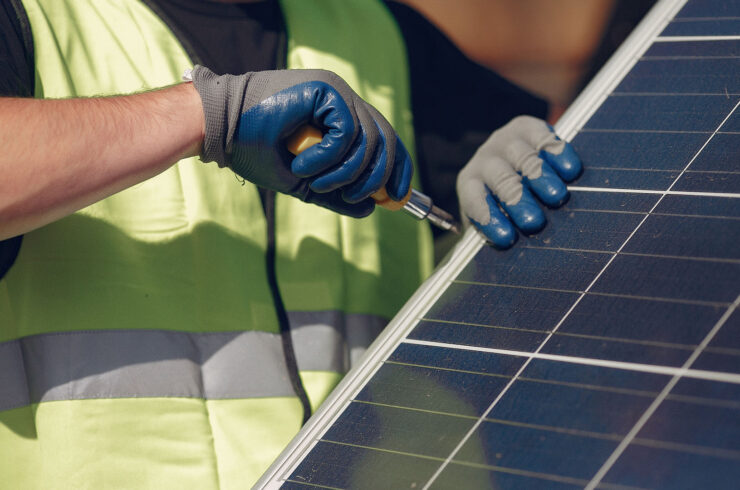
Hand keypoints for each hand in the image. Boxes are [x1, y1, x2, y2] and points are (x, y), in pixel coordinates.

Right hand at [190, 65, 412, 216]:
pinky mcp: (326, 88)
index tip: (396, 198)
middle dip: (378, 177)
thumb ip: (336, 194)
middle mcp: (344, 100)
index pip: (385, 140)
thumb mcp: (302, 182)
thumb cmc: (254, 149)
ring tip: (314, 183)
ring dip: (344, 173)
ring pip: (368, 141)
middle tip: (356, 197)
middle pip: (386, 139)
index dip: (398, 169)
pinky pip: (347, 132)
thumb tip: (370, 209)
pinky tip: (303, 166)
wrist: (219, 128)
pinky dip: (328, 158)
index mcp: (341, 116)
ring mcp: (337, 91)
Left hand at [456, 115, 581, 247]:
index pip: (474, 201)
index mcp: (470, 185)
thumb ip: (497, 236)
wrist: (508, 156)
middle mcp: (485, 160)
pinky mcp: (528, 127)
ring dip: (539, 178)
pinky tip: (570, 170)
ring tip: (556, 196)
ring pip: (523, 159)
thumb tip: (500, 268)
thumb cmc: (503, 202)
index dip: (489, 219)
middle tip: (533, 221)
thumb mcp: (494, 219)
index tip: (506, 238)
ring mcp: (506, 141)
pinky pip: (542, 138)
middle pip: (501, 180)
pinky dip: (557, 153)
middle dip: (516, 201)